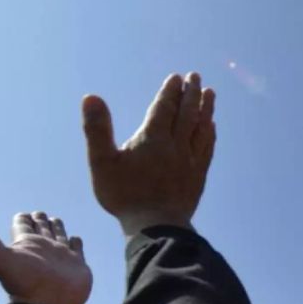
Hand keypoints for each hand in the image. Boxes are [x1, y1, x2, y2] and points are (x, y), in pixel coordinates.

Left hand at [0, 212, 91, 303]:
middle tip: (38, 214)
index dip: (22, 218)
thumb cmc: (24, 282)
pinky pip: (77, 246)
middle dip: (39, 219)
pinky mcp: (77, 262)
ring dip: (57, 226)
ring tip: (54, 220)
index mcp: (26, 244)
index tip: (22, 215)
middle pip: (40, 227)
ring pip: (58, 234)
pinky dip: (75, 241)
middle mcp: (43, 247)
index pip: (22, 224)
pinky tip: (74, 238)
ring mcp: (60, 254)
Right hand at [82, 72, 215, 235]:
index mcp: (153, 139)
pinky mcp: (198, 176)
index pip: (164, 108)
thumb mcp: (102, 162)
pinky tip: (212, 127)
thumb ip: (96, 129)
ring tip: (210, 93)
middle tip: (196, 76)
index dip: (170, 91)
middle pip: (187, 113)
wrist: (156, 227)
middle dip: (191, 93)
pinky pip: (207, 148)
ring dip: (206, 109)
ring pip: (201, 128)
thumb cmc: (124, 196)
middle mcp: (176, 145)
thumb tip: (90, 97)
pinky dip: (210, 134)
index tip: (176, 77)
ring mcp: (190, 161)